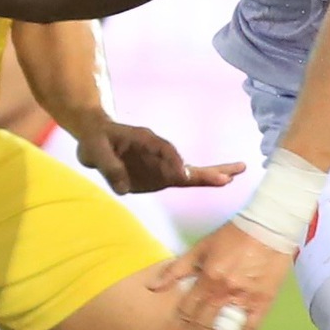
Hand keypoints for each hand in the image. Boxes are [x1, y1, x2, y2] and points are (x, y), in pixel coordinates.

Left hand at [75, 119, 245, 195]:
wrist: (94, 139)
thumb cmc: (94, 140)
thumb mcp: (94, 149)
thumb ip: (109, 167)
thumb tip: (124, 189)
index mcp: (144, 139)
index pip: (163, 150)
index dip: (173, 161)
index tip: (181, 174)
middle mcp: (158, 152)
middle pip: (185, 161)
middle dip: (206, 168)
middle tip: (232, 172)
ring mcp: (161, 166)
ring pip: (189, 172)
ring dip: (211, 175)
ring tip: (234, 177)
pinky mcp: (160, 177)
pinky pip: (181, 180)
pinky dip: (200, 181)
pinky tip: (222, 181)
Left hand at [150, 221, 294, 329]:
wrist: (270, 225)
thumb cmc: (233, 234)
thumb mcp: (202, 246)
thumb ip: (178, 268)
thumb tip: (153, 285)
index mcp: (208, 277)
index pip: (185, 311)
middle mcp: (224, 291)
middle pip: (200, 326)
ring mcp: (245, 299)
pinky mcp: (263, 302)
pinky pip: (251, 329)